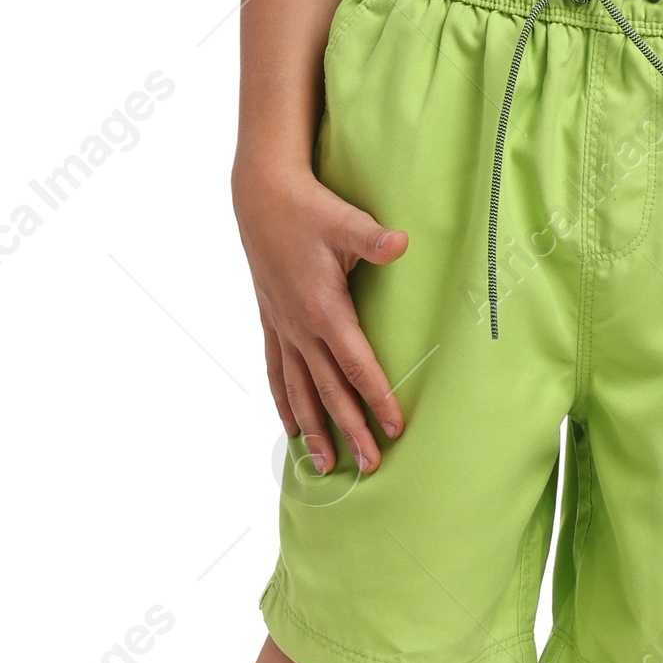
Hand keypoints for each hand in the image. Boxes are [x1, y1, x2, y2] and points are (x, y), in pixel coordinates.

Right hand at [235, 167, 408, 476]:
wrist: (260, 195)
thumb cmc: (307, 207)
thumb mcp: (343, 219)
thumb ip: (372, 238)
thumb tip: (401, 242)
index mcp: (323, 309)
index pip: (356, 365)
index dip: (377, 399)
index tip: (394, 429)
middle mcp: (300, 327)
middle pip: (328, 390)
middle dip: (350, 430)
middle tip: (370, 466)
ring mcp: (283, 326)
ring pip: (298, 390)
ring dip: (313, 429)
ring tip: (324, 466)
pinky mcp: (272, 320)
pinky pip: (277, 371)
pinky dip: (284, 402)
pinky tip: (290, 428)